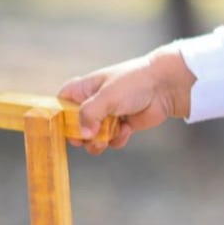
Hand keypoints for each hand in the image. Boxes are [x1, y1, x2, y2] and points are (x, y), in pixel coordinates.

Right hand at [57, 45, 195, 152]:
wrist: (163, 87)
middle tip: (89, 136)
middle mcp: (92, 103)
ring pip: (92, 137)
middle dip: (82, 136)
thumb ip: (89, 114)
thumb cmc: (132, 83)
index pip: (60, 103)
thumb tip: (82, 135)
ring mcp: (107, 115)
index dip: (60, 117)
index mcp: (82, 89)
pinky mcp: (121, 125)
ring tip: (108, 136)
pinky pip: (111, 141)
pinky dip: (117, 139)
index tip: (66, 127)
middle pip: (75, 127)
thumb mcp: (106, 97)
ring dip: (99, 141)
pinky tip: (127, 129)